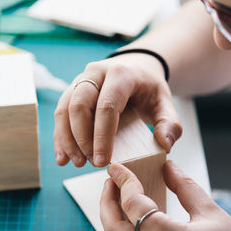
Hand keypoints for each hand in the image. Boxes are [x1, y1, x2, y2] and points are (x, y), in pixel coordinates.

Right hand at [53, 54, 181, 167]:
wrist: (135, 68)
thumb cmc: (148, 89)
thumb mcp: (165, 103)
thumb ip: (170, 124)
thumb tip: (164, 145)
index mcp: (121, 75)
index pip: (107, 106)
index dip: (102, 135)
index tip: (102, 160)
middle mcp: (96, 73)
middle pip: (79, 105)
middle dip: (81, 138)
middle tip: (90, 162)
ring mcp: (81, 80)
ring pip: (65, 108)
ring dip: (67, 139)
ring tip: (76, 162)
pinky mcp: (72, 90)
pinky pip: (61, 113)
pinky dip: (60, 136)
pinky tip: (63, 157)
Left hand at [100, 161, 230, 230]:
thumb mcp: (212, 214)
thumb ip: (185, 187)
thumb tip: (167, 166)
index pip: (133, 204)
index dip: (123, 182)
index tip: (116, 169)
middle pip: (113, 228)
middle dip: (106, 201)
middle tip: (110, 184)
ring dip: (110, 224)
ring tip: (114, 205)